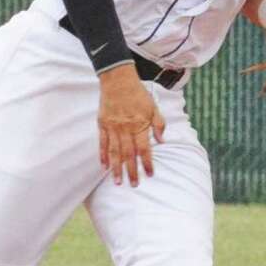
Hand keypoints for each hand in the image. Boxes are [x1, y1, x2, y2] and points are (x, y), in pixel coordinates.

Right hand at [97, 64, 165, 186]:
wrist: (118, 80)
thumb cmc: (138, 94)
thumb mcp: (153, 107)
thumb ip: (158, 125)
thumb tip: (162, 141)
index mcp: (139, 125)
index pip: (144, 148)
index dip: (147, 162)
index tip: (149, 174)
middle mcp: (125, 128)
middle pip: (129, 154)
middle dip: (131, 171)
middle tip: (134, 185)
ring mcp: (112, 127)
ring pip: (114, 152)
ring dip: (116, 168)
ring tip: (117, 182)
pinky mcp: (103, 125)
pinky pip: (102, 143)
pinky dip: (103, 156)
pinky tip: (104, 167)